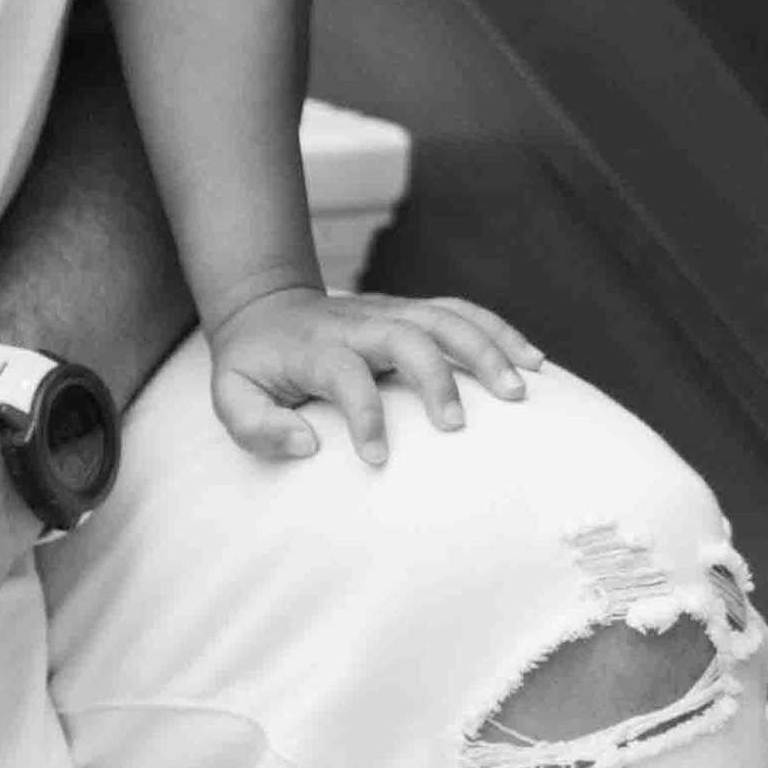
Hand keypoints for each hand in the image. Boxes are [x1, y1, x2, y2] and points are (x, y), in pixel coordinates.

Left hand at [207, 284, 540, 466]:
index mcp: (315, 348)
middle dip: (437, 377)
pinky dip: (501, 331)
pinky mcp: (412, 310)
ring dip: (486, 350)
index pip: (344, 374)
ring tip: (521, 390)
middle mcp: (359, 323)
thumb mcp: (232, 398)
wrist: (267, 307)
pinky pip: (464, 313)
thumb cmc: (255, 366)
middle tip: (458, 426)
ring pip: (446, 318)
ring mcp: (390, 310)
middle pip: (407, 336)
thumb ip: (256, 427)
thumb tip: (306, 446)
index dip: (362, 415)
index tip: (378, 459)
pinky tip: (534, 361)